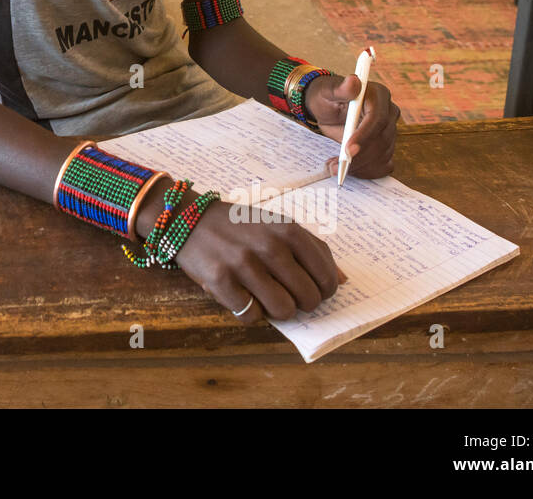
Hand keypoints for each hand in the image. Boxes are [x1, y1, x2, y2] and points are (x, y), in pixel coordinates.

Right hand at [173, 190, 344, 325]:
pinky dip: (250, 313)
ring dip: (276, 310)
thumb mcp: (278, 225)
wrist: (188, 218)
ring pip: (283, 310)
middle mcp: (269, 246)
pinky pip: (251, 315)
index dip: (324, 292)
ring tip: (264, 296)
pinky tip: (242, 296)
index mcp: (288, 230)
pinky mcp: (219, 280)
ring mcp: (243, 263)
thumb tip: (344, 281)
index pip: (327, 277)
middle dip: (300, 303)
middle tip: (285, 294)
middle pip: (308, 298)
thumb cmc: (239, 226)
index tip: (312, 290)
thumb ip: (312, 249)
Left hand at [304, 74, 399, 177]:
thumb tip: (353, 81)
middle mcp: (389, 113)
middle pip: (382, 141)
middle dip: (360, 157)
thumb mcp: (327, 91)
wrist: (327, 107)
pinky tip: (350, 171)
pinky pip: (383, 163)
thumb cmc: (326, 96)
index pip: (377, 119)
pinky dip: (367, 171)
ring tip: (335, 168)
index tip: (347, 150)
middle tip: (337, 166)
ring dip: (360, 166)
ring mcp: (390, 130)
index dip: (364, 136)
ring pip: (382, 155)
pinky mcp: (385, 145)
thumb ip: (340, 89)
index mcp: (378, 96)